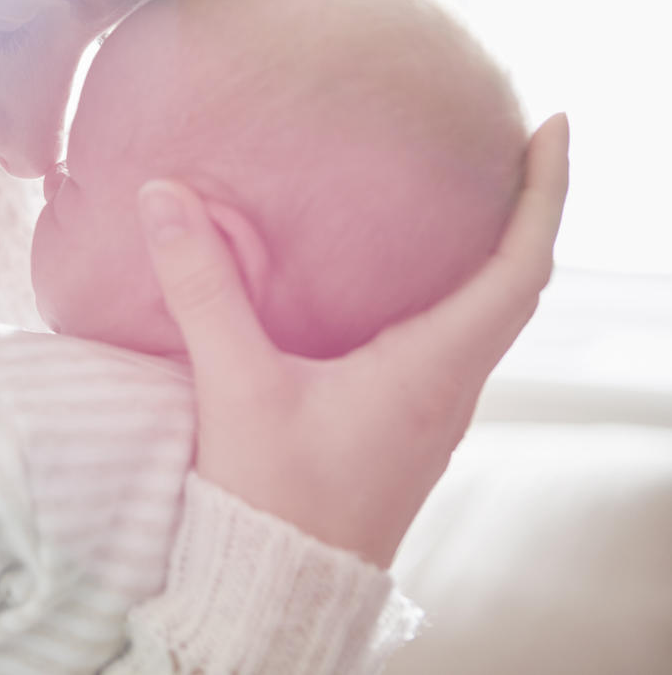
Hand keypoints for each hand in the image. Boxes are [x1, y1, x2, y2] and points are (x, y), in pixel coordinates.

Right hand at [137, 113, 569, 567]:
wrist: (279, 589)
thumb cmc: (273, 498)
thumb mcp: (236, 385)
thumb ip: (202, 288)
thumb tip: (164, 196)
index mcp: (431, 369)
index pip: (518, 266)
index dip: (545, 191)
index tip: (551, 126)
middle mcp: (448, 387)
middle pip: (517, 284)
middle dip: (528, 209)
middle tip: (515, 146)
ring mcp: (431, 412)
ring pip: (488, 318)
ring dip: (497, 253)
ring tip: (474, 198)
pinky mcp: (404, 427)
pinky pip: (453, 343)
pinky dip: (456, 293)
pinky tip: (408, 284)